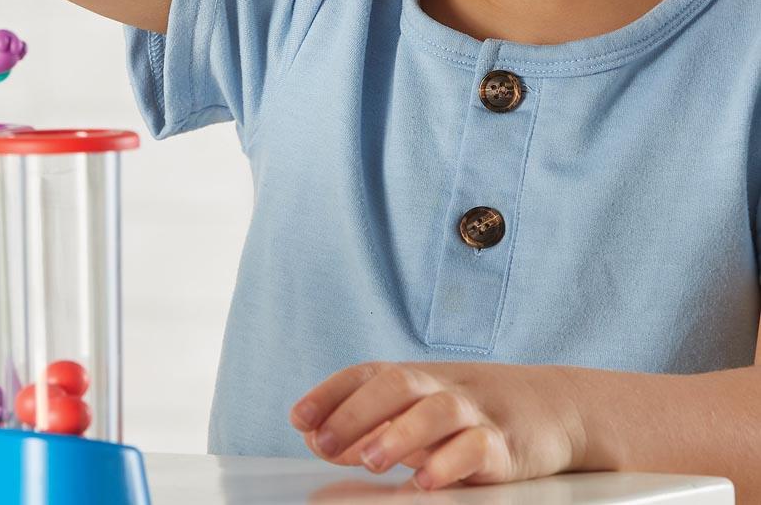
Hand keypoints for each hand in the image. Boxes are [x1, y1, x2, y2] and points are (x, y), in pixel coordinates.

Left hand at [290, 360, 586, 490]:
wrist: (556, 406)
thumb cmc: (474, 412)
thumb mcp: (422, 412)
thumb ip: (375, 425)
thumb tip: (319, 440)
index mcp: (416, 378)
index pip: (367, 373)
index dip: (331, 393)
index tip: (298, 418)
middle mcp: (441, 387)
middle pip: (396, 384)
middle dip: (356, 412)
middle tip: (325, 442)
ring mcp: (475, 413)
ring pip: (435, 412)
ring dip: (399, 433)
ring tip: (370, 460)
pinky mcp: (507, 445)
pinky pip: (477, 449)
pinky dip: (450, 462)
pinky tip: (426, 482)